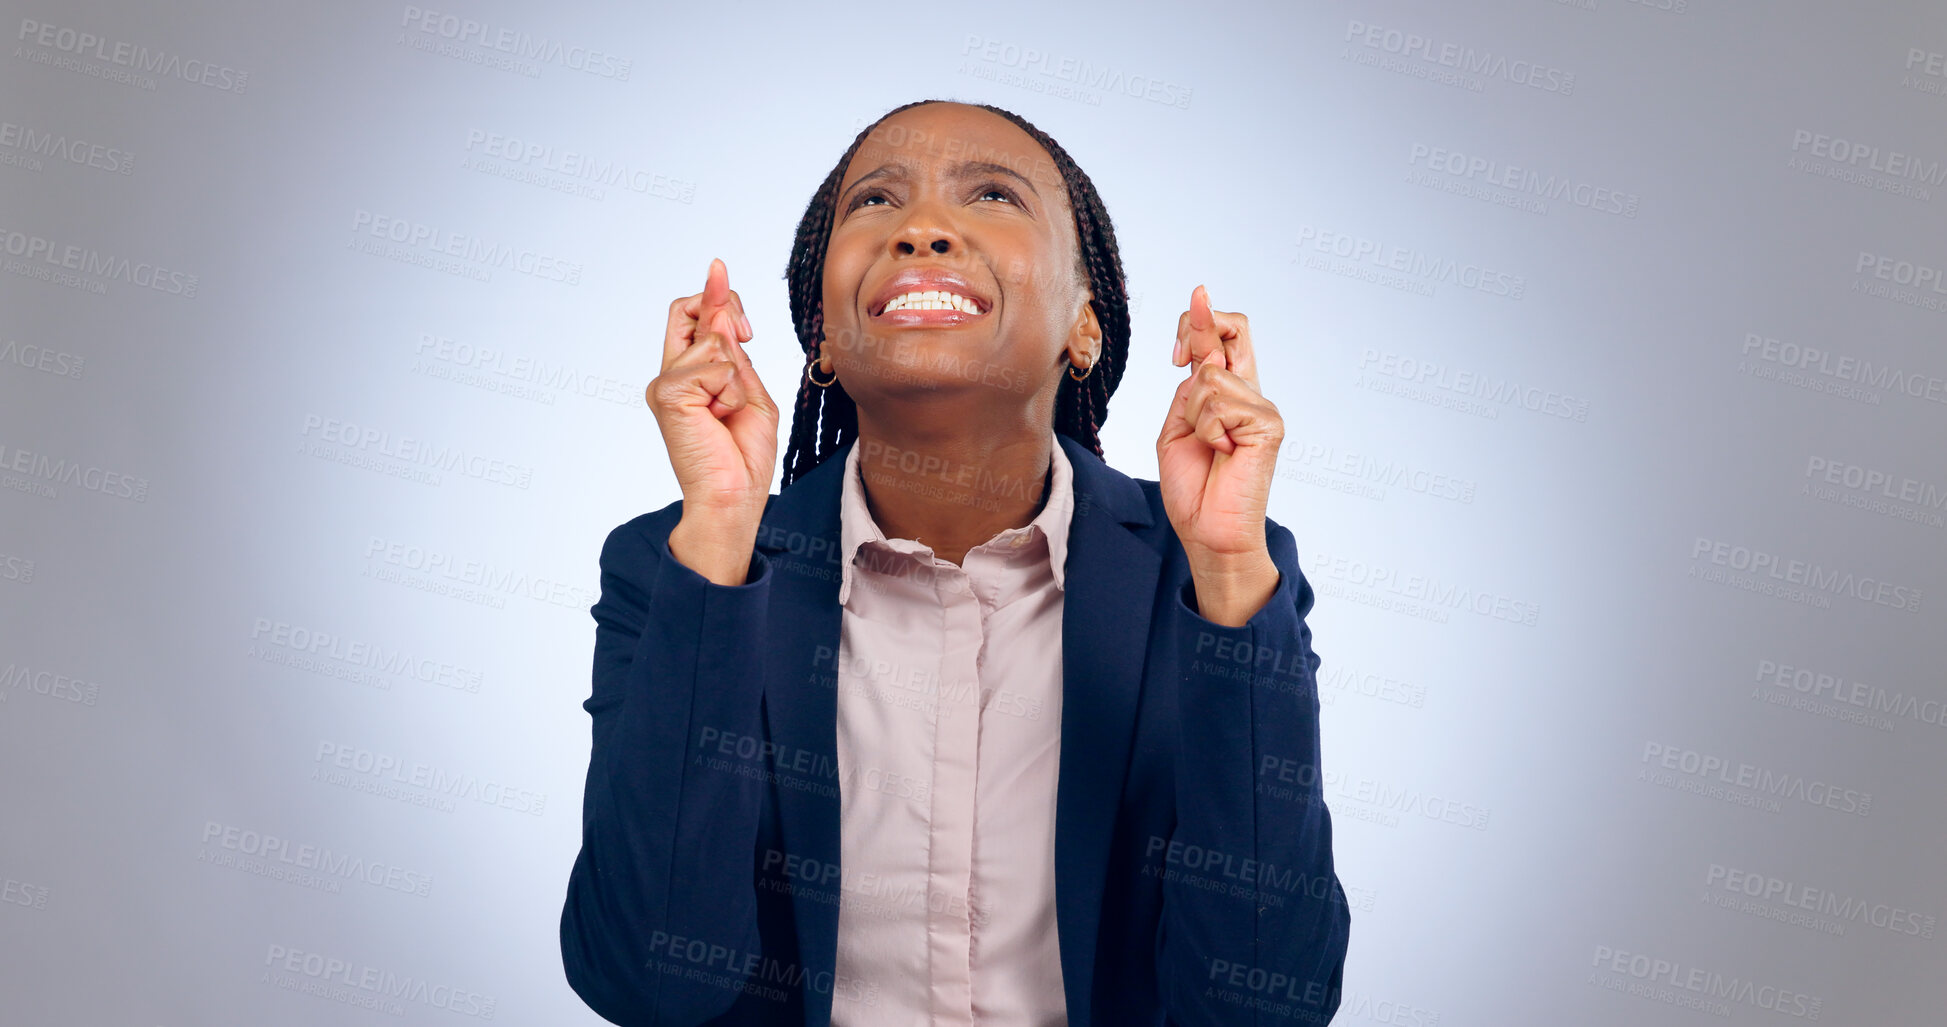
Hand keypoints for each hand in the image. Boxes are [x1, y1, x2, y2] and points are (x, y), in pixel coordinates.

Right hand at [647, 258, 778, 531]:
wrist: (733, 497)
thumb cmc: (742, 455)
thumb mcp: (748, 393)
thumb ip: (733, 353)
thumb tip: (720, 306)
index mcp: (689, 375)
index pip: (691, 316)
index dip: (712, 293)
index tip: (720, 270)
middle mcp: (671, 375)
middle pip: (691, 309)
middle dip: (725, 308)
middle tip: (747, 336)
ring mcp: (666, 383)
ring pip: (714, 341)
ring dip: (737, 376)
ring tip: (728, 412)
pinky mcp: (669, 393)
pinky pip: (716, 366)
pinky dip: (731, 391)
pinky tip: (720, 417)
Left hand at [1157, 285, 1284, 620]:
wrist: (1207, 531)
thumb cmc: (1193, 488)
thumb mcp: (1176, 429)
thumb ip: (1188, 392)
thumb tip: (1196, 353)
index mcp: (1227, 395)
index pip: (1221, 340)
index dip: (1202, 316)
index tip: (1195, 295)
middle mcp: (1249, 394)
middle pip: (1236, 328)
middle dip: (1202, 325)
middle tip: (1177, 355)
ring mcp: (1262, 407)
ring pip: (1209, 376)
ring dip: (1195, 415)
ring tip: (1210, 446)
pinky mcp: (1268, 424)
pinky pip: (1220, 405)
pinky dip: (1208, 431)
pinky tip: (1224, 453)